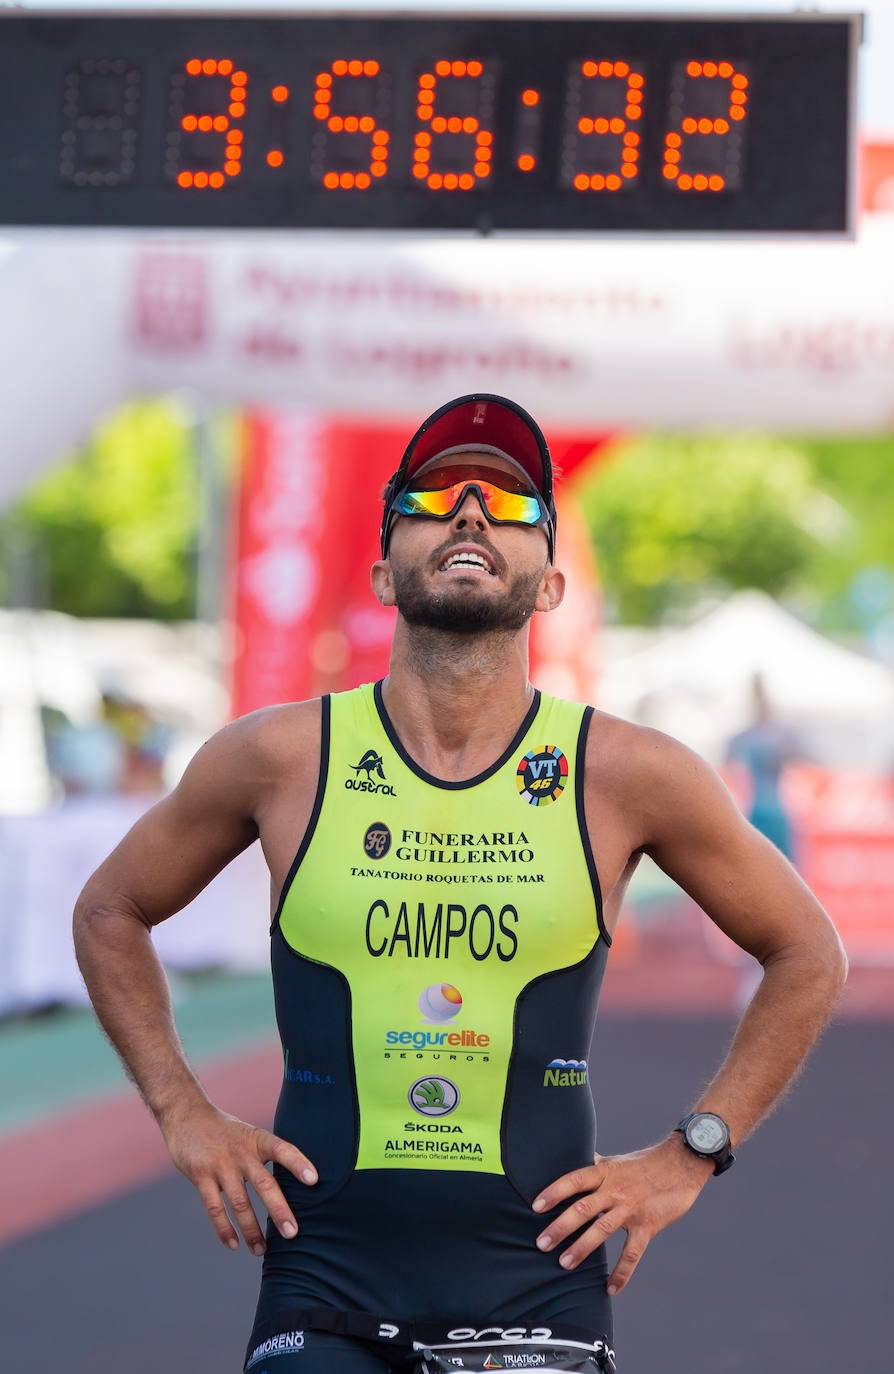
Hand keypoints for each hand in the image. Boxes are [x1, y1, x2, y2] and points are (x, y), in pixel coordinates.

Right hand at [161, 1102, 317, 1255]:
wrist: (186, 1114)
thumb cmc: (225, 1131)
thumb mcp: (249, 1135)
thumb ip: (265, 1156)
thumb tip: (292, 1186)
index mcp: (258, 1140)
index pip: (283, 1149)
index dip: (298, 1164)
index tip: (314, 1181)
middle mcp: (242, 1152)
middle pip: (264, 1184)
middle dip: (279, 1210)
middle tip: (293, 1234)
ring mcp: (220, 1164)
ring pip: (239, 1203)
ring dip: (251, 1230)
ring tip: (261, 1250)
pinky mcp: (200, 1175)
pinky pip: (214, 1207)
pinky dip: (224, 1229)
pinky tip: (233, 1244)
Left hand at [532, 1137, 713, 1294]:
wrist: (682, 1163)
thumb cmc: (644, 1163)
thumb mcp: (615, 1161)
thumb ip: (594, 1165)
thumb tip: (571, 1158)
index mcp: (604, 1172)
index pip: (574, 1180)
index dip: (554, 1192)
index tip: (535, 1206)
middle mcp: (614, 1189)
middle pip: (583, 1207)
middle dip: (561, 1226)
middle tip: (541, 1243)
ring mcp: (631, 1208)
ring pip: (603, 1230)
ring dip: (582, 1248)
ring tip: (564, 1264)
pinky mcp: (648, 1225)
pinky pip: (632, 1253)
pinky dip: (621, 1272)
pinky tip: (610, 1289)